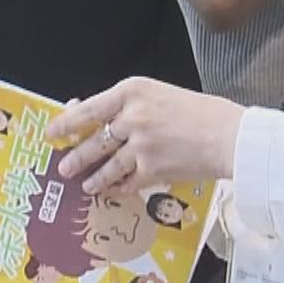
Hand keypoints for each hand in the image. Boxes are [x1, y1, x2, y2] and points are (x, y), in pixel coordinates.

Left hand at [47, 77, 245, 195]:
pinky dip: (117, 187)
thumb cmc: (199, 112)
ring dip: (93, 176)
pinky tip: (111, 191)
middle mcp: (131, 116)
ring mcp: (140, 145)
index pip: (88, 108)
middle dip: (76, 156)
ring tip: (84, 183)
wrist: (230, 135)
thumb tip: (96, 117)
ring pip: (107, 165)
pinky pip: (127, 181)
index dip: (66, 122)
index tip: (53, 132)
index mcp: (131, 91)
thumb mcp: (158, 95)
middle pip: (93, 139)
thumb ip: (128, 105)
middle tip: (62, 166)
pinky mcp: (152, 169)